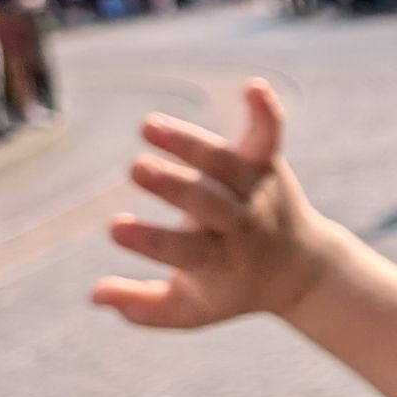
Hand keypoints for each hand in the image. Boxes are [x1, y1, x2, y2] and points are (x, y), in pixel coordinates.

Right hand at [92, 80, 334, 328]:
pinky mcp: (268, 164)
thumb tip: (95, 295)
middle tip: (136, 169)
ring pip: (227, 164)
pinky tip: (254, 87)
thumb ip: (143, 307)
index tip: (115, 227)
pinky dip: (266, 113)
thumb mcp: (191, 309)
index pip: (183, 252)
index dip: (150, 241)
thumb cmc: (232, 288)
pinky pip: (270, 137)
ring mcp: (256, 191)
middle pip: (210, 204)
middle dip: (174, 186)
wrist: (301, 271)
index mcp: (218, 262)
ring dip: (191, 143)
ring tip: (149, 126)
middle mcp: (242, 225)